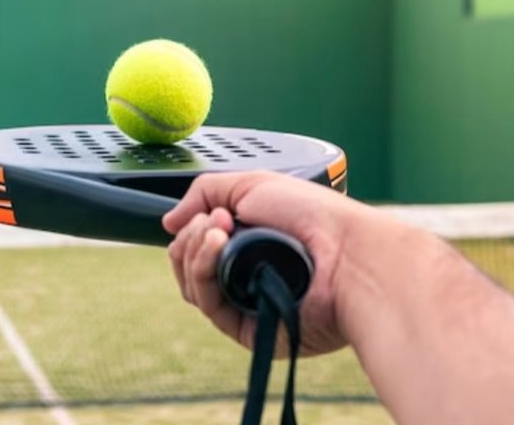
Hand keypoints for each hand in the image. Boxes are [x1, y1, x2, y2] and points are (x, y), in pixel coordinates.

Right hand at [163, 171, 389, 356]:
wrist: (345, 249)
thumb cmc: (312, 216)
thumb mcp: (250, 184)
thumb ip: (202, 193)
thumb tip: (167, 222)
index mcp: (248, 244)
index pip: (198, 245)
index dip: (193, 228)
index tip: (212, 211)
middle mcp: (245, 275)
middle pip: (187, 266)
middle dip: (191, 237)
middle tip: (216, 220)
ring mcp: (246, 303)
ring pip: (191, 286)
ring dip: (193, 252)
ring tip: (217, 230)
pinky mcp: (249, 329)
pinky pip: (208, 305)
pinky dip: (202, 273)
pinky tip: (217, 247)